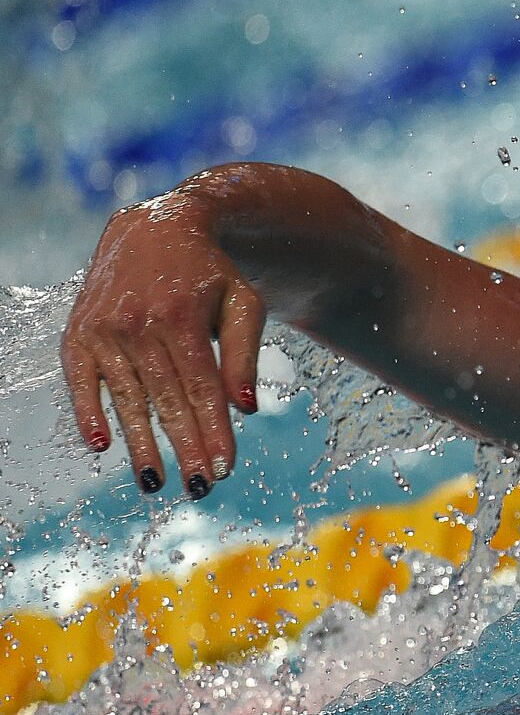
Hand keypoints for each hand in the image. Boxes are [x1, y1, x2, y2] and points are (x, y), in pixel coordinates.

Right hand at [61, 198, 265, 497]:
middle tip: (200, 488)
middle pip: (166, 401)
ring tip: (155, 483)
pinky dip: (87, 411)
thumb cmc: (210, 273)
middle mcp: (138, 324)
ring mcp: (104, 328)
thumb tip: (246, 409)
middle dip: (185, 448)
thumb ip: (242, 354)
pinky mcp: (79, 332)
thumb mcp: (242, 302)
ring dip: (140, 444)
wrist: (157, 225)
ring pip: (126, 398)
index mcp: (182, 319)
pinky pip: (80, 380)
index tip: (224, 469)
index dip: (213, 433)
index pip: (201, 390)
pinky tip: (100, 446)